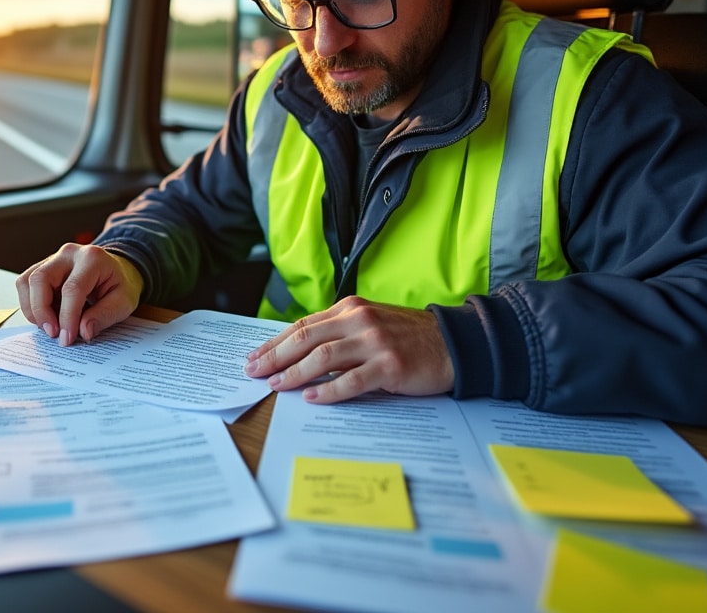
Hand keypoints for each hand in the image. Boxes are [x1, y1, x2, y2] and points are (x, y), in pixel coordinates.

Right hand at [15, 243, 142, 345]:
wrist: (117, 269)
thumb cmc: (119, 284)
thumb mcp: (124, 302)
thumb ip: (105, 316)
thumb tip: (83, 331)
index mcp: (92, 259)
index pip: (72, 289)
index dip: (66, 316)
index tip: (66, 338)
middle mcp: (69, 254)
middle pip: (41, 279)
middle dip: (42, 311)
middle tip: (53, 333)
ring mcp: (53, 258)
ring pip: (27, 281)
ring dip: (33, 309)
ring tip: (50, 326)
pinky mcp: (43, 267)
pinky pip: (25, 284)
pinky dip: (31, 304)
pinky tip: (47, 316)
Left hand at [243, 296, 454, 402]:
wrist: (453, 344)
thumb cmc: (408, 338)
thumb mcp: (369, 324)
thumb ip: (338, 332)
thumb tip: (297, 353)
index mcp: (350, 308)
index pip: (302, 325)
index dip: (275, 343)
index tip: (254, 357)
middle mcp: (359, 320)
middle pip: (306, 338)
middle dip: (275, 357)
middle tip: (254, 372)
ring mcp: (375, 342)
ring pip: (323, 358)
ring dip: (295, 373)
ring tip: (276, 386)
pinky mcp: (390, 365)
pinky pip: (351, 380)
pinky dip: (328, 390)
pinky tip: (311, 398)